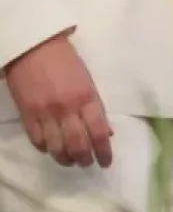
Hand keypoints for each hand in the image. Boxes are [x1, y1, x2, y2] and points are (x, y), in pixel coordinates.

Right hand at [4, 33, 112, 167]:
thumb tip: (106, 131)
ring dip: (65, 159)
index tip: (106, 162)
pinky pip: (37, 141)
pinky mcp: (27, 116)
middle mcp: (67, 108)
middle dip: (85, 159)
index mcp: (87, 97)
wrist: (35, 48)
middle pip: (78, 144)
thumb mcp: (88, 80)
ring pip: (56, 148)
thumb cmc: (66, 61)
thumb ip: (96, 106)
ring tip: (71, 161)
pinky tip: (51, 149)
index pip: (99, 131)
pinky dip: (46, 149)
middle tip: (87, 164)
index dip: (104, 151)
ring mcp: (45, 114)